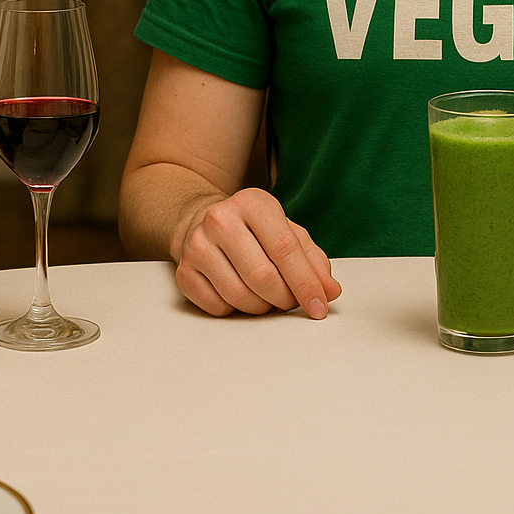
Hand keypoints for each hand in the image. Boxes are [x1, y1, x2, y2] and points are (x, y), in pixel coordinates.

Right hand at [172, 187, 341, 317]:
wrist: (204, 222)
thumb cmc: (254, 230)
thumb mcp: (288, 232)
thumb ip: (313, 261)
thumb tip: (330, 291)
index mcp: (253, 203)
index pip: (285, 249)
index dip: (306, 283)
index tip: (319, 306)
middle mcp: (220, 220)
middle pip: (262, 277)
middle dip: (284, 298)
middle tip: (291, 300)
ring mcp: (197, 246)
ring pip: (239, 296)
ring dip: (262, 307)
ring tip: (268, 297)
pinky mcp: (184, 272)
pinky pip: (218, 308)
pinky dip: (236, 310)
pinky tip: (242, 293)